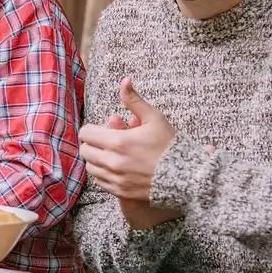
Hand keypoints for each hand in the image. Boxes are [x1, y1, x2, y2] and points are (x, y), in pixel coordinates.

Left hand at [80, 77, 175, 202]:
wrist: (186, 177)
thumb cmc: (170, 145)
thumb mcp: (154, 118)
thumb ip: (134, 100)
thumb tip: (125, 80)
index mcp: (118, 141)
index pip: (86, 133)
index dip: (91, 129)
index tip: (100, 130)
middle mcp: (113, 162)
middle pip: (85, 151)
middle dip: (92, 144)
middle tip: (104, 141)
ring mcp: (116, 179)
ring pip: (90, 167)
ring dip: (96, 159)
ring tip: (110, 154)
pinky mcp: (120, 192)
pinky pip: (100, 182)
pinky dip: (103, 174)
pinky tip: (115, 168)